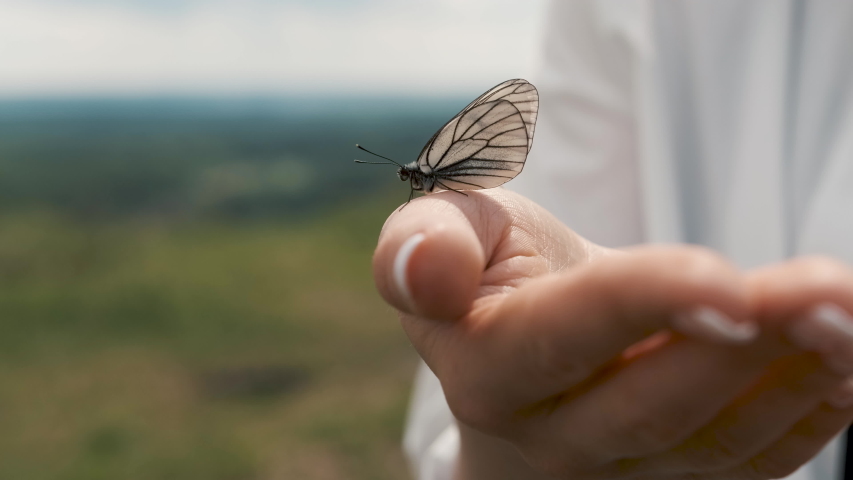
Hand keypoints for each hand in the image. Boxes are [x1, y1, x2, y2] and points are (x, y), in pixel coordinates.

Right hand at [373, 188, 852, 478]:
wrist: (523, 355)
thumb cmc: (490, 276)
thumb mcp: (451, 232)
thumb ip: (425, 242)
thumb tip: (429, 272)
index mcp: (486, 367)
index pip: (564, 338)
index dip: (642, 307)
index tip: (726, 282)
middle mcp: (548, 439)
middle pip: (652, 407)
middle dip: (744, 348)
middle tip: (825, 291)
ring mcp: (615, 473)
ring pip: (714, 442)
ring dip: (793, 380)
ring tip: (844, 314)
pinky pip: (745, 466)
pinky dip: (804, 416)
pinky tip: (841, 362)